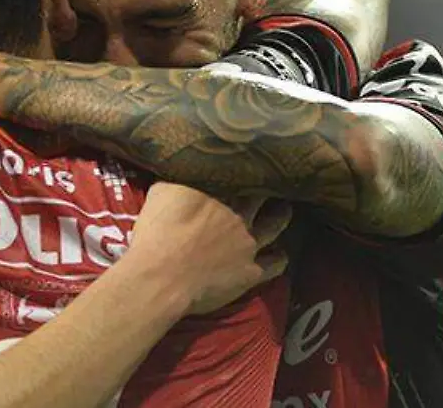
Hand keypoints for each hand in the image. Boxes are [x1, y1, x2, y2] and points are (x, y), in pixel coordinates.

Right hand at [128, 184, 289, 315]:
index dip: (243, 171)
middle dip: (265, 190)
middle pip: (260, 198)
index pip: (239, 175)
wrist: (162, 276)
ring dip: (280, 217)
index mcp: (220, 193)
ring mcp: (249, 245)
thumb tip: (187, 169)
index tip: (246, 166)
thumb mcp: (162, 191)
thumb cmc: (158, 233)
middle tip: (268, 185)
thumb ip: (180, 179)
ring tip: (284, 211)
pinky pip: (275, 264)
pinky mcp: (250, 273)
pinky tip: (280, 254)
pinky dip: (279, 257)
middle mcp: (240, 215)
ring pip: (275, 226)